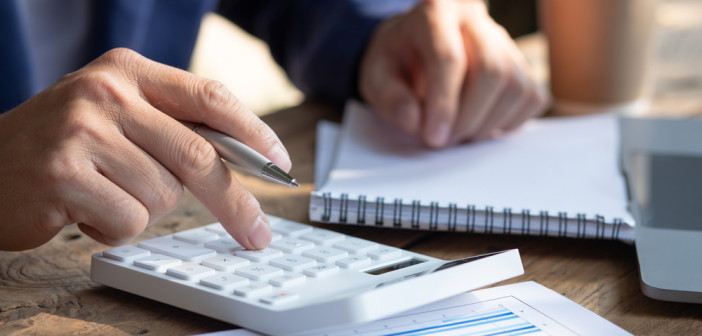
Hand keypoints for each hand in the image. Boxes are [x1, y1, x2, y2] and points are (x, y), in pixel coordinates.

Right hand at [0, 48, 289, 250]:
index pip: (210, 97)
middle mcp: (106, 93)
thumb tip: (244, 159)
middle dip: (236, 203)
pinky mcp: (64, 174)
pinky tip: (82, 210)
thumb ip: (171, 128)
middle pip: (200, 155)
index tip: (280, 163)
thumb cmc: (61, 146)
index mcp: (128, 71)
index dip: (254, 132)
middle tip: (257, 234)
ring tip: (103, 193)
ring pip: (164, 195)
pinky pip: (129, 220)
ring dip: (142, 208)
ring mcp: (82, 131)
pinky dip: (114, 227)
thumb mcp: (115, 116)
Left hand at [359, 0, 549, 147]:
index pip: (449, 57)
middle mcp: (475, 19)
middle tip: (444, 142)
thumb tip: (414, 121)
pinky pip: (532, 97)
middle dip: (468, 118)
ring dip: (487, 124)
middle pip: (492, 70)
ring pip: (516, 86)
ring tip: (458, 135)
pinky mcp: (521, 63)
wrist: (414, 49)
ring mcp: (504, 40)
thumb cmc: (396, 63)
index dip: (443, 104)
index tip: (433, 139)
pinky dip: (509, 122)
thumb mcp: (376, 77)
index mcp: (435, 11)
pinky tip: (480, 126)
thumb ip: (390, 98)